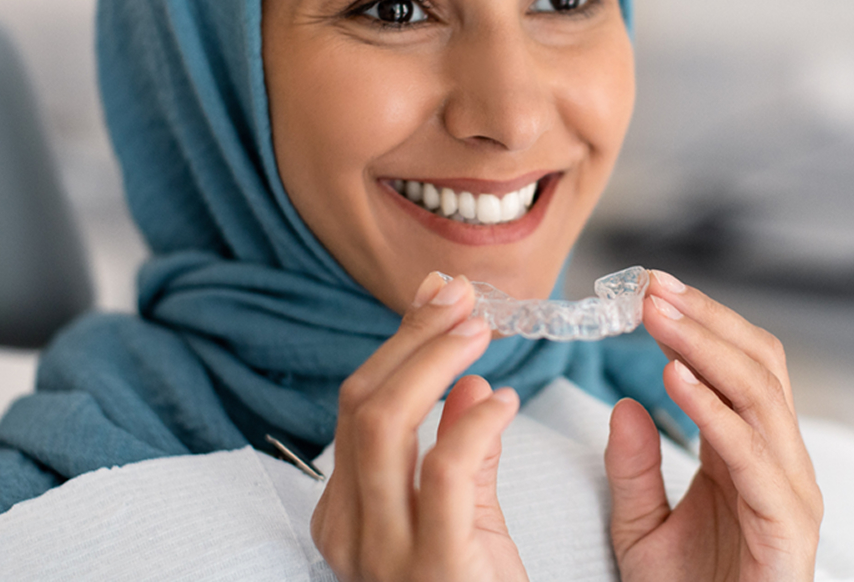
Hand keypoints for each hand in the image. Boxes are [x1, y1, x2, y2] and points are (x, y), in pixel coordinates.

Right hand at [312, 273, 528, 581]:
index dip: (401, 344)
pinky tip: (505, 400)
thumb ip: (462, 454)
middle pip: (361, 404)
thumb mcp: (467, 522)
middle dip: (412, 337)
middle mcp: (350, 529)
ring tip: (480, 327)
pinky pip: (442, 470)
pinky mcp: (432, 564)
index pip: (360, 407)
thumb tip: (470, 385)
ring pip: (381, 422)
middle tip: (461, 297)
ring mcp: (382, 550)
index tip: (441, 298)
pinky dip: (472, 422)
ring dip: (432, 359)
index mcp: (348, 513)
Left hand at [605, 271, 822, 581]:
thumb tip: (624, 403)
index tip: (647, 287)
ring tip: (657, 316)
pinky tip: (674, 378)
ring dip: (707, 347)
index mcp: (748, 455)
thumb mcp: (640, 530)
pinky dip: (714, 412)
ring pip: (761, 395)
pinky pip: (753, 456)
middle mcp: (779, 463)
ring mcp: (791, 492)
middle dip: (705, 319)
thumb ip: (632, 468)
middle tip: (651, 286)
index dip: (698, 322)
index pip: (737, 366)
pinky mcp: (788, 526)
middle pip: (759, 365)